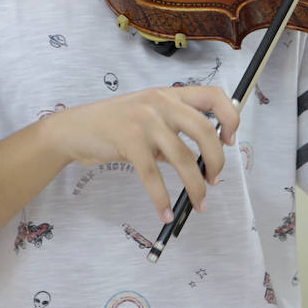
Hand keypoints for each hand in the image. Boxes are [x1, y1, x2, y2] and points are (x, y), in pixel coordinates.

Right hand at [40, 85, 238, 221]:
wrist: (76, 129)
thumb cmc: (115, 124)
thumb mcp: (148, 116)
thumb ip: (173, 129)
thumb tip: (204, 157)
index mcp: (170, 94)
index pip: (213, 95)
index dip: (230, 117)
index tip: (230, 141)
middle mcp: (161, 103)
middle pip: (205, 130)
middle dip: (217, 160)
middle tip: (216, 179)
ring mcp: (145, 121)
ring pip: (183, 158)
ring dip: (196, 186)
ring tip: (199, 203)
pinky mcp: (129, 141)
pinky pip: (154, 175)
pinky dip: (162, 198)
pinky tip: (165, 212)